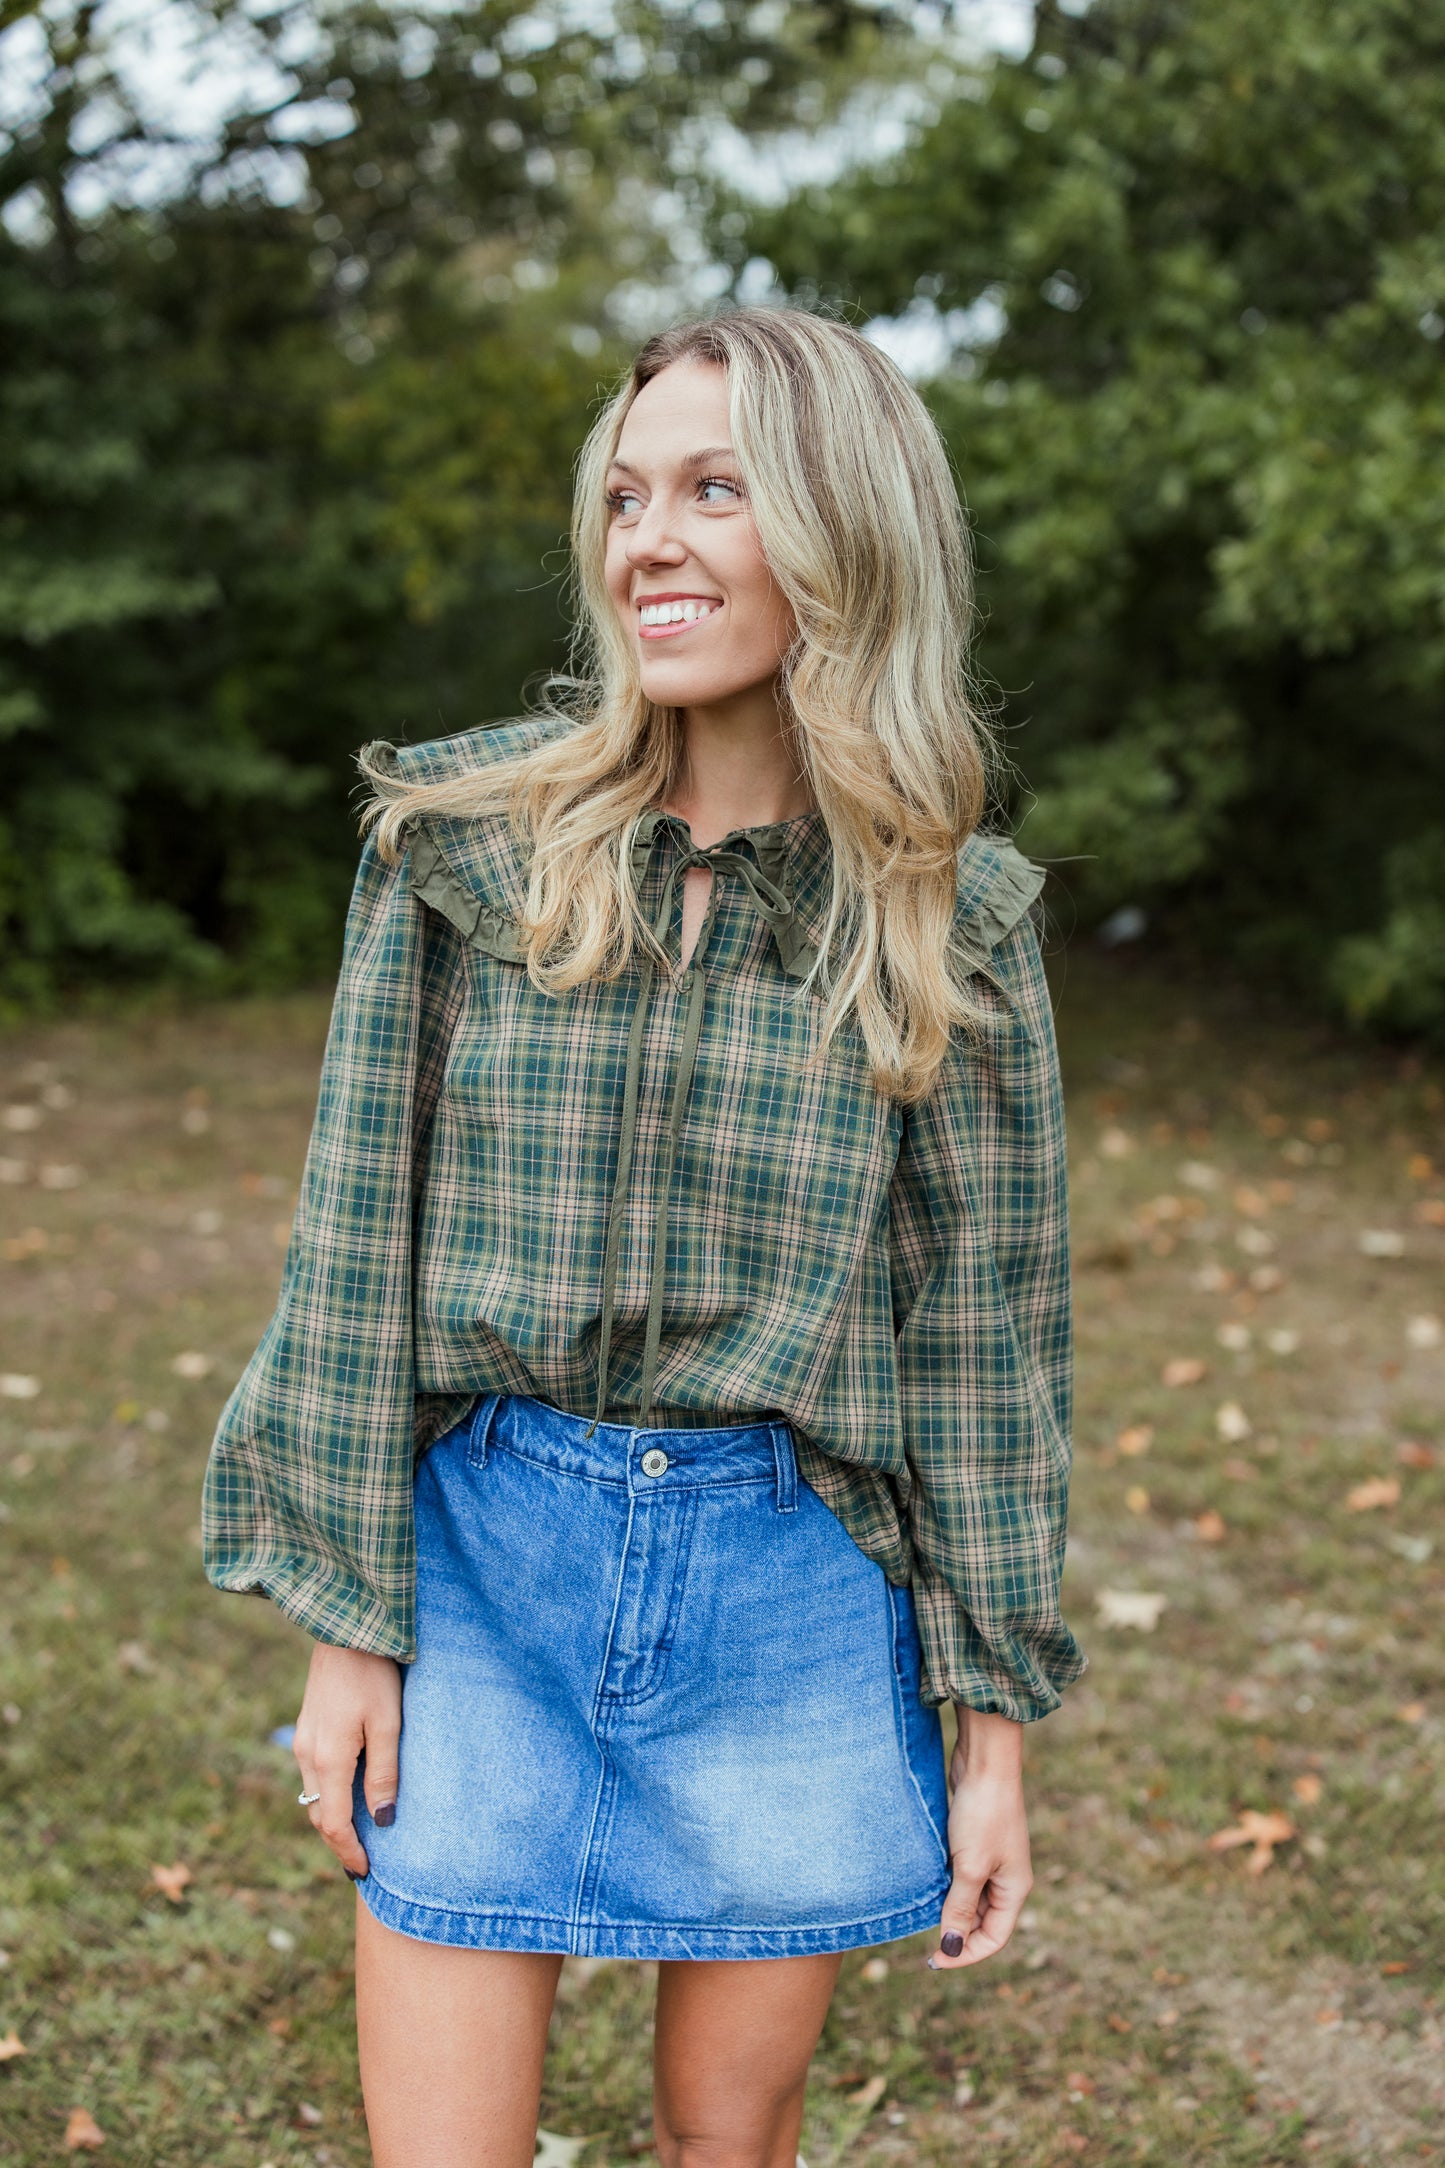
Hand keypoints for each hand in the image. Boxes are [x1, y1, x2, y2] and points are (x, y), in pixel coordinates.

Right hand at [292, 1642, 401, 1878]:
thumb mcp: (387, 1725)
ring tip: (358, 1838)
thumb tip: (382, 1822)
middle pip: (319, 1816)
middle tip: (362, 1865)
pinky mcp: (307, 1729)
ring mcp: (303, 1742)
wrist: (345, 1628)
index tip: (366, 1874)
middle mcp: (307, 1755)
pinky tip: (348, 1799)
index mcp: (328, 1759)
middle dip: (339, 1843)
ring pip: (314, 1798)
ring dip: (333, 1821)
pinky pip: (314, 1777)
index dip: (349, 1852)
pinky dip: (328, 1798)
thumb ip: (383, 1774)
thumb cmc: (373, 1674)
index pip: (333, 1824)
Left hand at [929, 1708, 1031, 1969]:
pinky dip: (945, 1883)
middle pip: (982, 1921)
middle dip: (956, 1931)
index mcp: (1014, 1889)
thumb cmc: (982, 1814)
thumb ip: (960, 1909)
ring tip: (924, 1908)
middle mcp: (1006, 1877)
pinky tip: (927, 1881)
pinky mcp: (975, 1840)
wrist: (984, 1761)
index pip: (994, 1938)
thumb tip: (952, 1949)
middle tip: (925, 1935)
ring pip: (969, 1897)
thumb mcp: (969, 1867)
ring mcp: (991, 1858)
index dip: (966, 1954)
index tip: (935, 1959)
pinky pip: (961, 1874)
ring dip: (949, 1906)